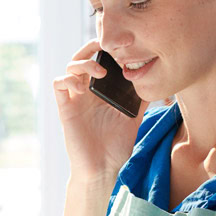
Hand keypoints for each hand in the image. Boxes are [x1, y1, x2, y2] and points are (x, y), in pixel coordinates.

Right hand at [52, 39, 147, 180]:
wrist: (102, 169)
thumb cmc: (116, 147)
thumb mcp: (134, 118)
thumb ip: (141, 100)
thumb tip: (157, 81)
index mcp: (102, 91)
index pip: (101, 60)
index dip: (107, 50)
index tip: (123, 48)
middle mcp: (87, 92)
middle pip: (83, 57)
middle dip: (91, 48)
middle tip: (105, 47)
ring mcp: (75, 99)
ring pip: (70, 67)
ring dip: (83, 63)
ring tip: (99, 73)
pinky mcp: (65, 109)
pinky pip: (58, 84)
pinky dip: (68, 79)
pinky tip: (83, 89)